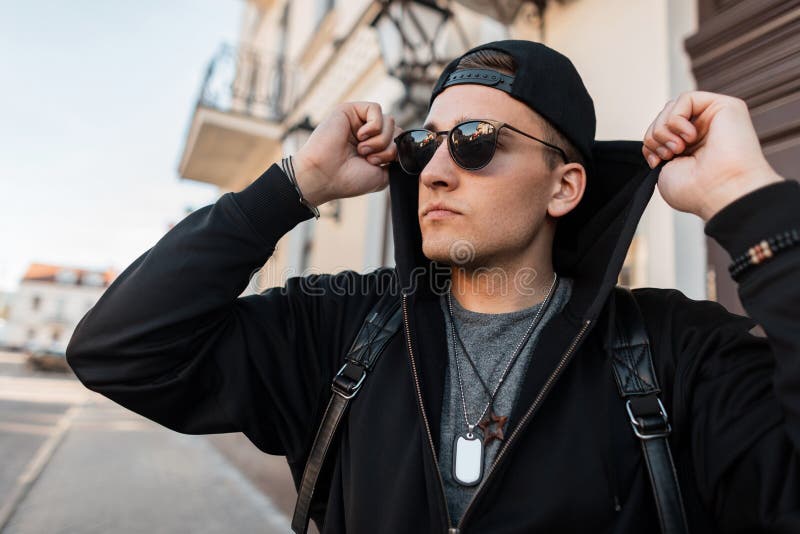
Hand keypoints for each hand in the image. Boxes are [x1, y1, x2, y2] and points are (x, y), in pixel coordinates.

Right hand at [291, 102, 401, 206]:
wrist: (324, 177)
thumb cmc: (349, 180)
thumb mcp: (383, 174)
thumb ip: (397, 157)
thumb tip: (408, 142)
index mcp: (375, 148)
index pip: (399, 141)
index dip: (397, 153)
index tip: (381, 166)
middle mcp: (367, 133)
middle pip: (397, 131)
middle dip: (389, 148)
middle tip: (370, 159)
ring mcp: (359, 121)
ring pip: (389, 121)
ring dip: (380, 140)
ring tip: (362, 151)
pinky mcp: (350, 110)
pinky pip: (376, 109)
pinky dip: (374, 126)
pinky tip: (361, 136)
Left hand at [642, 91, 783, 220]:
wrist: (720, 192)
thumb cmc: (696, 190)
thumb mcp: (665, 170)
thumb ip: (660, 147)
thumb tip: (657, 133)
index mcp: (691, 149)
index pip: (659, 131)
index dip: (649, 144)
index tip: (655, 162)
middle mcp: (704, 132)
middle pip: (664, 117)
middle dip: (654, 136)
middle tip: (668, 155)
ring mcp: (715, 118)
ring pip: (672, 107)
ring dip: (663, 129)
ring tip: (678, 149)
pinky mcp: (726, 106)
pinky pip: (686, 98)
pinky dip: (677, 118)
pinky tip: (689, 137)